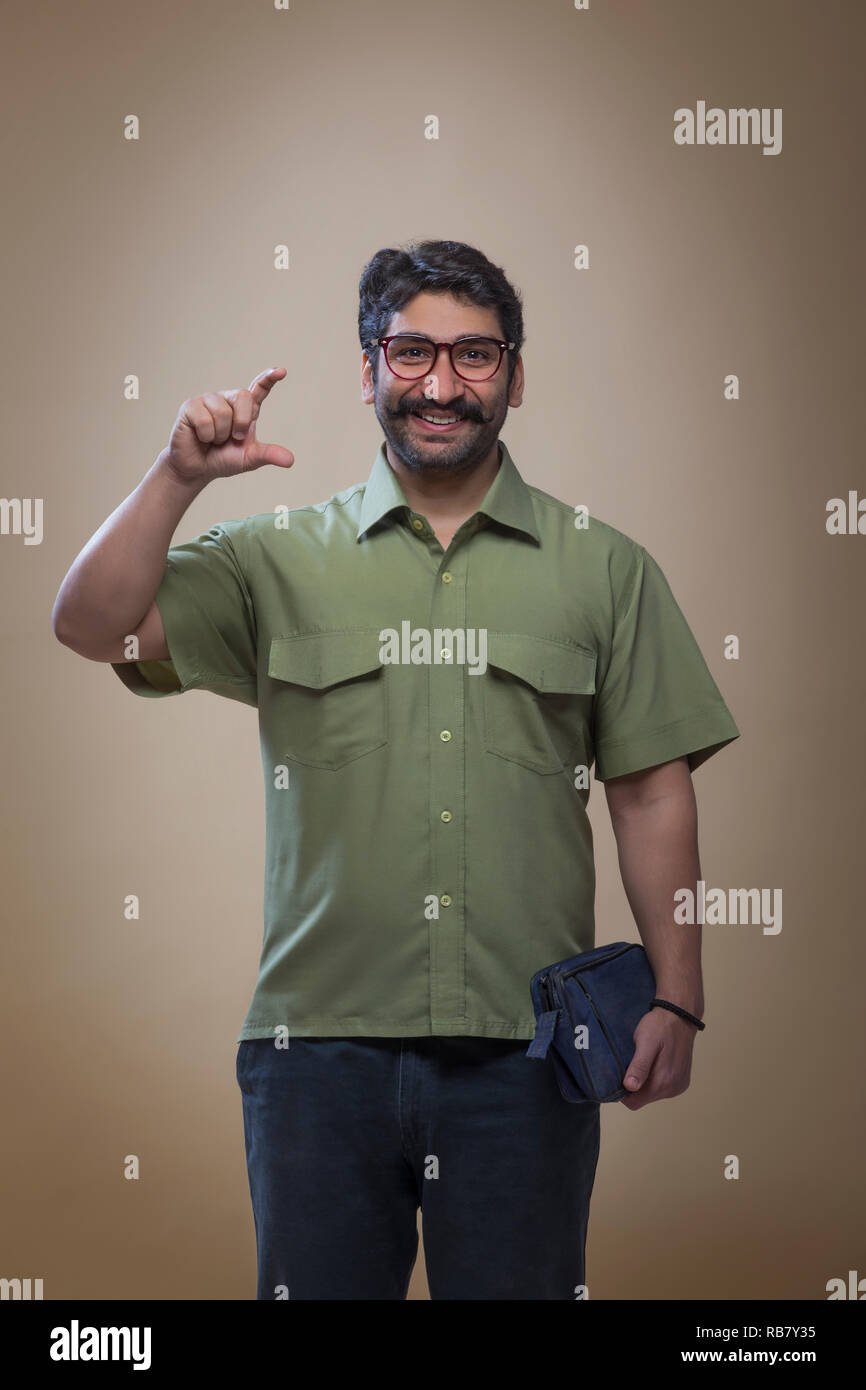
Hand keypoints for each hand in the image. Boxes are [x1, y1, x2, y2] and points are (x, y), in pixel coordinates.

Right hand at [163, 366, 293, 484]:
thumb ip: (268, 455)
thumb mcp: (249, 459)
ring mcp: (209, 400)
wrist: (197, 468)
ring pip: (222, 412)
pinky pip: (205, 419)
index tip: (281, 371)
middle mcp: (228, 399)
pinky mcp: (191, 405)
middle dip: (240, 424)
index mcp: (246, 409)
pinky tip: (200, 436)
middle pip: (243, 397)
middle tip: (230, 438)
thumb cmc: (223, 459)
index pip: (259, 389)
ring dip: (220, 434)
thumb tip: (290, 461)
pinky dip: (206, 435)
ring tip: (213, 439)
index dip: (269, 378)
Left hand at [619, 1007, 697, 1110]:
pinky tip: (653, 1063)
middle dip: (634, 1086)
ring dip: (644, 1082)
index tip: (619, 1075)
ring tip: (642, 1061)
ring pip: (652, 1094)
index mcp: (663, 1082)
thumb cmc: (660, 1026)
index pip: (634, 1102)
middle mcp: (673, 1089)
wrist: (680, 1016)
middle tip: (630, 1063)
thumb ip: (639, 1066)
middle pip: (643, 1099)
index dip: (623, 1092)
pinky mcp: (681, 1082)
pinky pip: (662, 1088)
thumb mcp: (645, 1042)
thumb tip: (629, 1087)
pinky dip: (654, 1079)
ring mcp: (679, 1086)